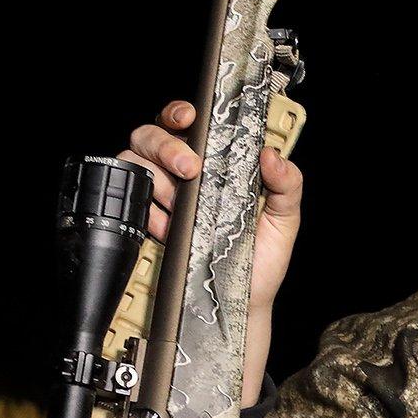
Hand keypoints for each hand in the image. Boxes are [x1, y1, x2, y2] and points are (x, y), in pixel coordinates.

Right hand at [118, 100, 304, 407]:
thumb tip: (273, 156)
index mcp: (213, 164)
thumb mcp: (283, 220)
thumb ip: (287, 185)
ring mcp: (159, 198)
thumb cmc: (260, 259)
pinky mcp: (144, 225)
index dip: (180, 114)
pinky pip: (130, 207)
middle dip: (164, 145)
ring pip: (134, 164)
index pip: (186, 125)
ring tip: (181, 200)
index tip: (190, 118)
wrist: (242, 303)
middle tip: (190, 168)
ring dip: (155, 175)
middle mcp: (180, 175)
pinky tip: (169, 228)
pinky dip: (148, 212)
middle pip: (150, 136)